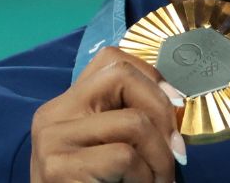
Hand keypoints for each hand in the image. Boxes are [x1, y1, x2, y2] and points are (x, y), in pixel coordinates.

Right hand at [30, 47, 187, 182]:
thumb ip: (129, 119)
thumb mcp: (111, 147)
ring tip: (160, 181)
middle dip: (163, 110)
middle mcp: (52, 114)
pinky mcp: (59, 168)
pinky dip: (145, 177)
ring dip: (161, 157)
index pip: (111, 59)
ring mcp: (52, 140)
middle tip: (177, 151)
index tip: (175, 103)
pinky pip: (124, 156)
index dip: (150, 74)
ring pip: (133, 121)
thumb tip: (177, 100)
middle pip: (122, 76)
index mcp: (66, 105)